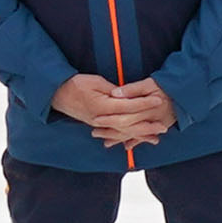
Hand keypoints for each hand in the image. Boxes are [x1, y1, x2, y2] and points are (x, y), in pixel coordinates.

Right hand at [52, 73, 169, 144]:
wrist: (58, 95)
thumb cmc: (76, 85)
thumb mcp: (95, 82)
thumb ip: (113, 90)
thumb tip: (128, 95)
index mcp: (103, 106)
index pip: (129, 106)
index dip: (145, 103)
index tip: (158, 100)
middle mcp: (102, 118)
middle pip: (129, 124)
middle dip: (147, 125)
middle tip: (164, 125)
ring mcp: (100, 124)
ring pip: (124, 132)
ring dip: (140, 135)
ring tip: (156, 137)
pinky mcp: (98, 126)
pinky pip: (116, 134)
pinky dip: (128, 138)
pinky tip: (138, 141)